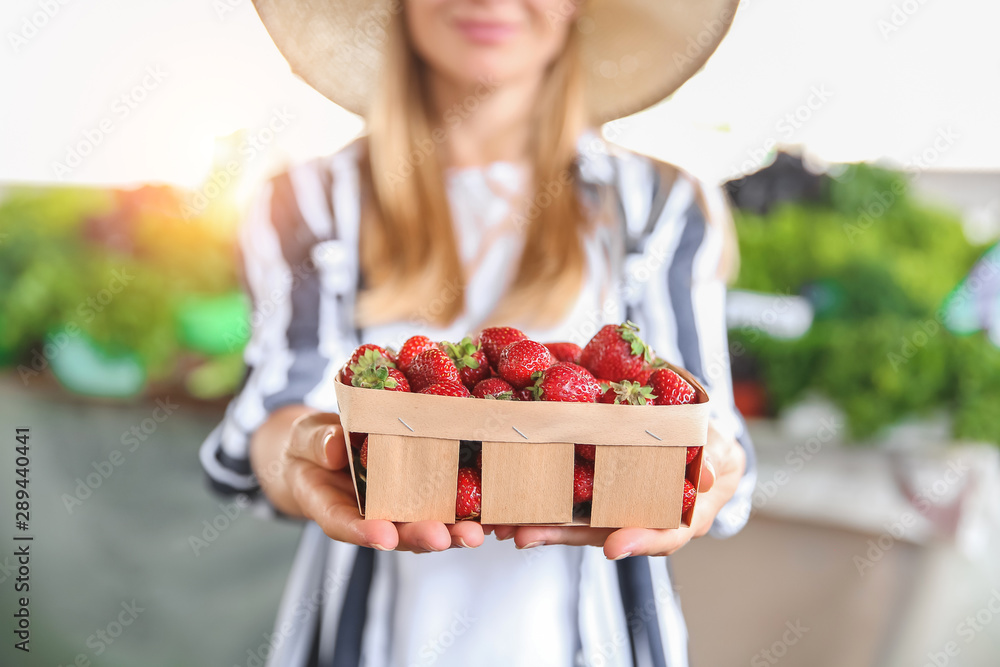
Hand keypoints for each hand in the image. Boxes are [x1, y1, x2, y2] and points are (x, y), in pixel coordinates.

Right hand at [256, 408, 485, 552]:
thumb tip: (335, 448)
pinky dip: (466, 509)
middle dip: (420, 537)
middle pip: (395, 533)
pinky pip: (443, 503)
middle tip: (442, 538)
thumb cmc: (311, 445)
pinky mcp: (421, 493)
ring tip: (475, 534)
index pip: (345, 524)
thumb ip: (318, 442)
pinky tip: (490, 511)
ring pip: (424, 524)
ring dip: (451, 531)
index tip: (383, 536)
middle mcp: (369, 515)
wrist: (327, 448)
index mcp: (333, 507)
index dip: (364, 533)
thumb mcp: (306, 437)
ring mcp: (397, 508)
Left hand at [489, 423, 745, 557]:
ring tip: (503, 522)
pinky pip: (567, 494)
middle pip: (600, 534)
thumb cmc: (711, 452)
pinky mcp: (594, 488)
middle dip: (560, 535)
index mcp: (678, 519)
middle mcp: (640, 519)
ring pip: (575, 520)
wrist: (701, 445)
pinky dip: (540, 496)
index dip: (639, 542)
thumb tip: (710, 473)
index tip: (613, 546)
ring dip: (539, 520)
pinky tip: (508, 495)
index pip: (661, 537)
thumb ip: (713, 462)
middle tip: (525, 535)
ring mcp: (614, 507)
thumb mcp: (719, 454)